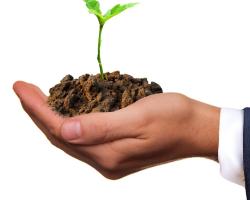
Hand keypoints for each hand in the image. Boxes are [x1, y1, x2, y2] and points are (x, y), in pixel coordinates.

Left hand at [13, 81, 219, 178]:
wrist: (198, 130)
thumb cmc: (176, 118)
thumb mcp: (139, 117)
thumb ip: (100, 127)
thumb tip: (64, 130)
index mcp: (109, 155)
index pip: (61, 131)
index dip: (38, 109)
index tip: (21, 87)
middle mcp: (106, 162)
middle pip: (62, 139)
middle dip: (39, 114)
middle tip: (25, 89)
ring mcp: (112, 161)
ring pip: (72, 140)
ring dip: (53, 119)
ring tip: (39, 98)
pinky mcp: (119, 155)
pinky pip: (85, 140)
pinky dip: (72, 124)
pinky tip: (68, 112)